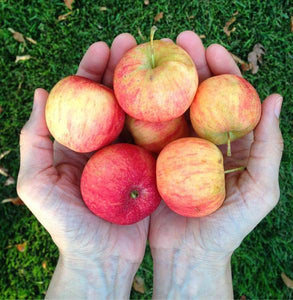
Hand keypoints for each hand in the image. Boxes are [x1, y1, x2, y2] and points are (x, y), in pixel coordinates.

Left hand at [17, 34, 145, 297]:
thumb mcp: (36, 184)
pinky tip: (176, 98)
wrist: (101, 259)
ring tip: (159, 60)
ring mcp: (131, 155)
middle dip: (122, 70)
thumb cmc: (67, 225)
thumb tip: (42, 94)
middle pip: (114, 100)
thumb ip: (34, 139)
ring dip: (147, 88)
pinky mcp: (151, 168)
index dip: (91, 71)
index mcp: (79, 143)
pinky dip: (166, 119)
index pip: (84, 98)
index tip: (103, 47)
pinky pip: (159, 140)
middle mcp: (106, 144)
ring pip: (139, 115)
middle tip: (134, 42)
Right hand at [149, 31, 282, 298]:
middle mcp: (202, 141)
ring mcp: (176, 148)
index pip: (229, 100)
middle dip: (191, 66)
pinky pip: (149, 131)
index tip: (212, 48)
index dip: (223, 72)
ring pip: (171, 108)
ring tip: (154, 55)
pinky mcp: (154, 159)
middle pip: (198, 96)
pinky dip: (143, 111)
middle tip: (180, 39)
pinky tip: (135, 91)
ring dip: (164, 82)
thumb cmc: (228, 227)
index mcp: (229, 144)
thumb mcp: (260, 189)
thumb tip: (275, 98)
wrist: (190, 255)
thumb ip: (270, 146)